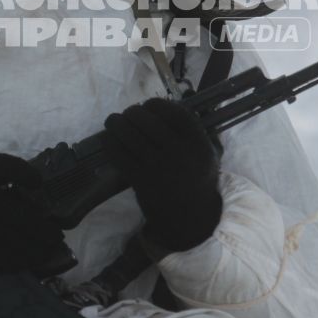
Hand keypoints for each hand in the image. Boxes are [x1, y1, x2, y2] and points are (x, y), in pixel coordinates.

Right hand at [0, 154, 71, 272]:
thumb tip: (25, 198)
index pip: (6, 166)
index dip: (26, 173)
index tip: (38, 183)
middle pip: (19, 212)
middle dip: (41, 228)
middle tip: (56, 237)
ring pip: (10, 236)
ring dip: (33, 248)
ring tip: (46, 253)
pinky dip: (11, 259)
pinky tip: (22, 262)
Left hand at [102, 98, 222, 252]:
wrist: (189, 218)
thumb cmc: (198, 180)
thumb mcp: (209, 153)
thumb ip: (197, 129)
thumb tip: (178, 100)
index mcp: (198, 142)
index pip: (174, 112)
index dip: (156, 104)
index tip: (147, 105)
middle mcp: (179, 152)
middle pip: (147, 120)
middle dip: (132, 112)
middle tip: (127, 114)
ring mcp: (158, 167)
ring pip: (130, 135)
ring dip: (116, 123)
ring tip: (112, 121)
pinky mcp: (141, 180)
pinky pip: (120, 155)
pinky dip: (110, 143)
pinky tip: (108, 138)